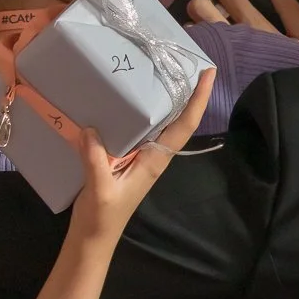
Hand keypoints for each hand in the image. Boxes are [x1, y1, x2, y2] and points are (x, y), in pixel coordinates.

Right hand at [66, 71, 213, 243]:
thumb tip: (90, 129)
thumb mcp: (99, 190)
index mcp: (155, 161)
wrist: (93, 238)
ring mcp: (141, 156)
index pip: (184, 126)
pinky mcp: (126, 158)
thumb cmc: (102, 218)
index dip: (198, 99)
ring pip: (162, 123)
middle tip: (186, 60)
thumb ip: (96, 160)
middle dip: (188, 92)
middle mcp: (153, 155)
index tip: (208, 73)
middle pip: (179, 119)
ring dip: (168, 99)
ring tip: (164, 70)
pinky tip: (131, 98)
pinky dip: (142, 110)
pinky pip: (140, 128)